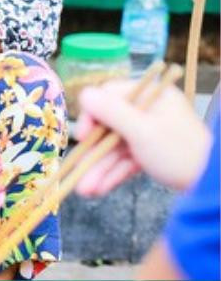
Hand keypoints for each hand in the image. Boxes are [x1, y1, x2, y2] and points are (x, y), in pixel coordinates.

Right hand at [74, 80, 209, 195]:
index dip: (92, 116)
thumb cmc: (181, 153)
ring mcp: (150, 133)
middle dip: (93, 153)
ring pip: (115, 147)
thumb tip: (83, 94)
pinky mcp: (152, 153)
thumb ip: (111, 112)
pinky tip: (97, 189)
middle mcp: (148, 111)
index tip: (83, 136)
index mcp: (151, 96)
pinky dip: (112, 173)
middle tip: (76, 172)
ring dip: (99, 168)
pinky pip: (126, 160)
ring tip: (84, 190)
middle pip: (109, 127)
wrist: (212, 185)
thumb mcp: (142, 131)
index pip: (108, 97)